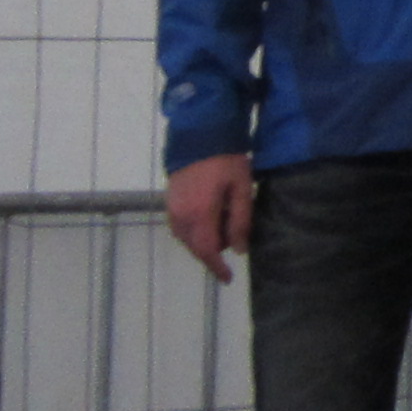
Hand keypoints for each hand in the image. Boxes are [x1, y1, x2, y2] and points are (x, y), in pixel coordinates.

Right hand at [166, 154, 255, 281]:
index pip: (206, 251)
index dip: (217, 267)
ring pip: (186, 238)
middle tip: (233, 238)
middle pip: (195, 247)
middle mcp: (180, 215)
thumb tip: (239, 250)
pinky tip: (210, 217)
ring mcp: (171, 208)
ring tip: (224, 224)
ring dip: (203, 240)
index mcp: (199, 214)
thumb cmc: (226, 159)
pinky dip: (195, 230)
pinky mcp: (169, 200)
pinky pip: (180, 226)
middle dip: (213, 251)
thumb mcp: (242, 188)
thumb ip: (240, 221)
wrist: (200, 132)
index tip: (228, 279)